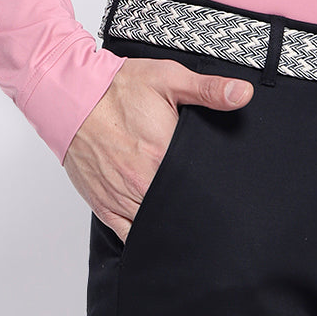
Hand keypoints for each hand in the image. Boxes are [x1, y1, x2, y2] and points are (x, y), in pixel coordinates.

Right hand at [62, 58, 253, 241]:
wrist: (73, 96)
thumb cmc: (118, 87)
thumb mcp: (168, 78)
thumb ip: (208, 90)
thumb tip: (242, 95)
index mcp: (163, 154)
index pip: (199, 186)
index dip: (213, 191)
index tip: (224, 191)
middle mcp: (143, 182)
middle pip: (179, 208)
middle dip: (195, 209)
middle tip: (211, 209)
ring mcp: (122, 198)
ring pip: (156, 226)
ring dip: (172, 224)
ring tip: (190, 221)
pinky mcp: (105, 206)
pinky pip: (129, 235)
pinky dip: (145, 237)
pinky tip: (159, 231)